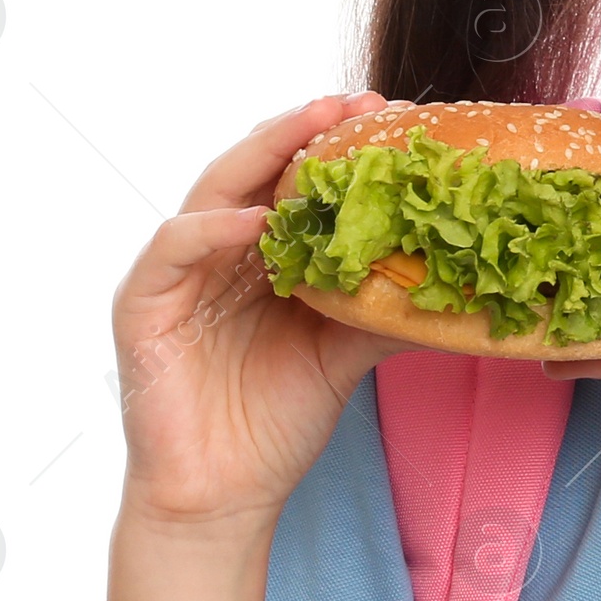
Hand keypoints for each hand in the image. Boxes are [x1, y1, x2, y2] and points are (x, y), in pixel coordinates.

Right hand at [112, 93, 415, 526]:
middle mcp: (218, 253)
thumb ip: (385, 309)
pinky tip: (255, 219)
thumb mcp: (345, 354)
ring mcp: (177, 275)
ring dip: (263, 156)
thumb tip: (458, 282)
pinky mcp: (142, 306)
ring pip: (215, 193)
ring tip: (313, 127)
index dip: (337, 146)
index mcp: (261, 257)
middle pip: (256, 171)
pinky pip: (174, 250)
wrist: (222, 497)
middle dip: (305, 132)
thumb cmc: (275, 422)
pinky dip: (213, 229)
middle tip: (358, 102)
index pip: (296, 183)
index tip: (393, 117)